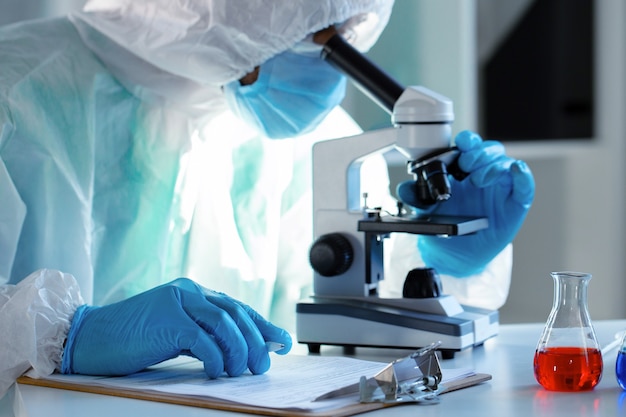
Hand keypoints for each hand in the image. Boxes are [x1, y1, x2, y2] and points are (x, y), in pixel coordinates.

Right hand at [61, 278, 291, 377]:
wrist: (89, 339)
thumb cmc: (133, 340)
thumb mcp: (176, 334)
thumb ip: (205, 336)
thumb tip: (240, 351)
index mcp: (193, 293)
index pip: (237, 307)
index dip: (263, 324)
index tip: (283, 342)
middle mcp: (189, 291)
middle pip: (236, 312)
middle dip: (257, 339)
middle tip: (264, 363)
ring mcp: (177, 302)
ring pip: (225, 322)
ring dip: (240, 349)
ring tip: (244, 371)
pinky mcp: (167, 318)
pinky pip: (203, 339)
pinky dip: (216, 357)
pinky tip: (218, 372)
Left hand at [397, 130, 534, 276]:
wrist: (457, 254)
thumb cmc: (447, 225)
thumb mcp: (427, 211)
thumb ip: (416, 198)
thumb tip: (404, 189)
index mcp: (463, 171)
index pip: (469, 146)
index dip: (468, 140)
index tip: (461, 143)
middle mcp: (483, 175)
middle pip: (490, 150)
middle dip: (479, 152)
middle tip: (467, 165)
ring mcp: (500, 188)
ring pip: (505, 164)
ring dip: (493, 165)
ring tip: (479, 180)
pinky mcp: (514, 204)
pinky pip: (525, 186)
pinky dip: (523, 176)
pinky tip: (517, 170)